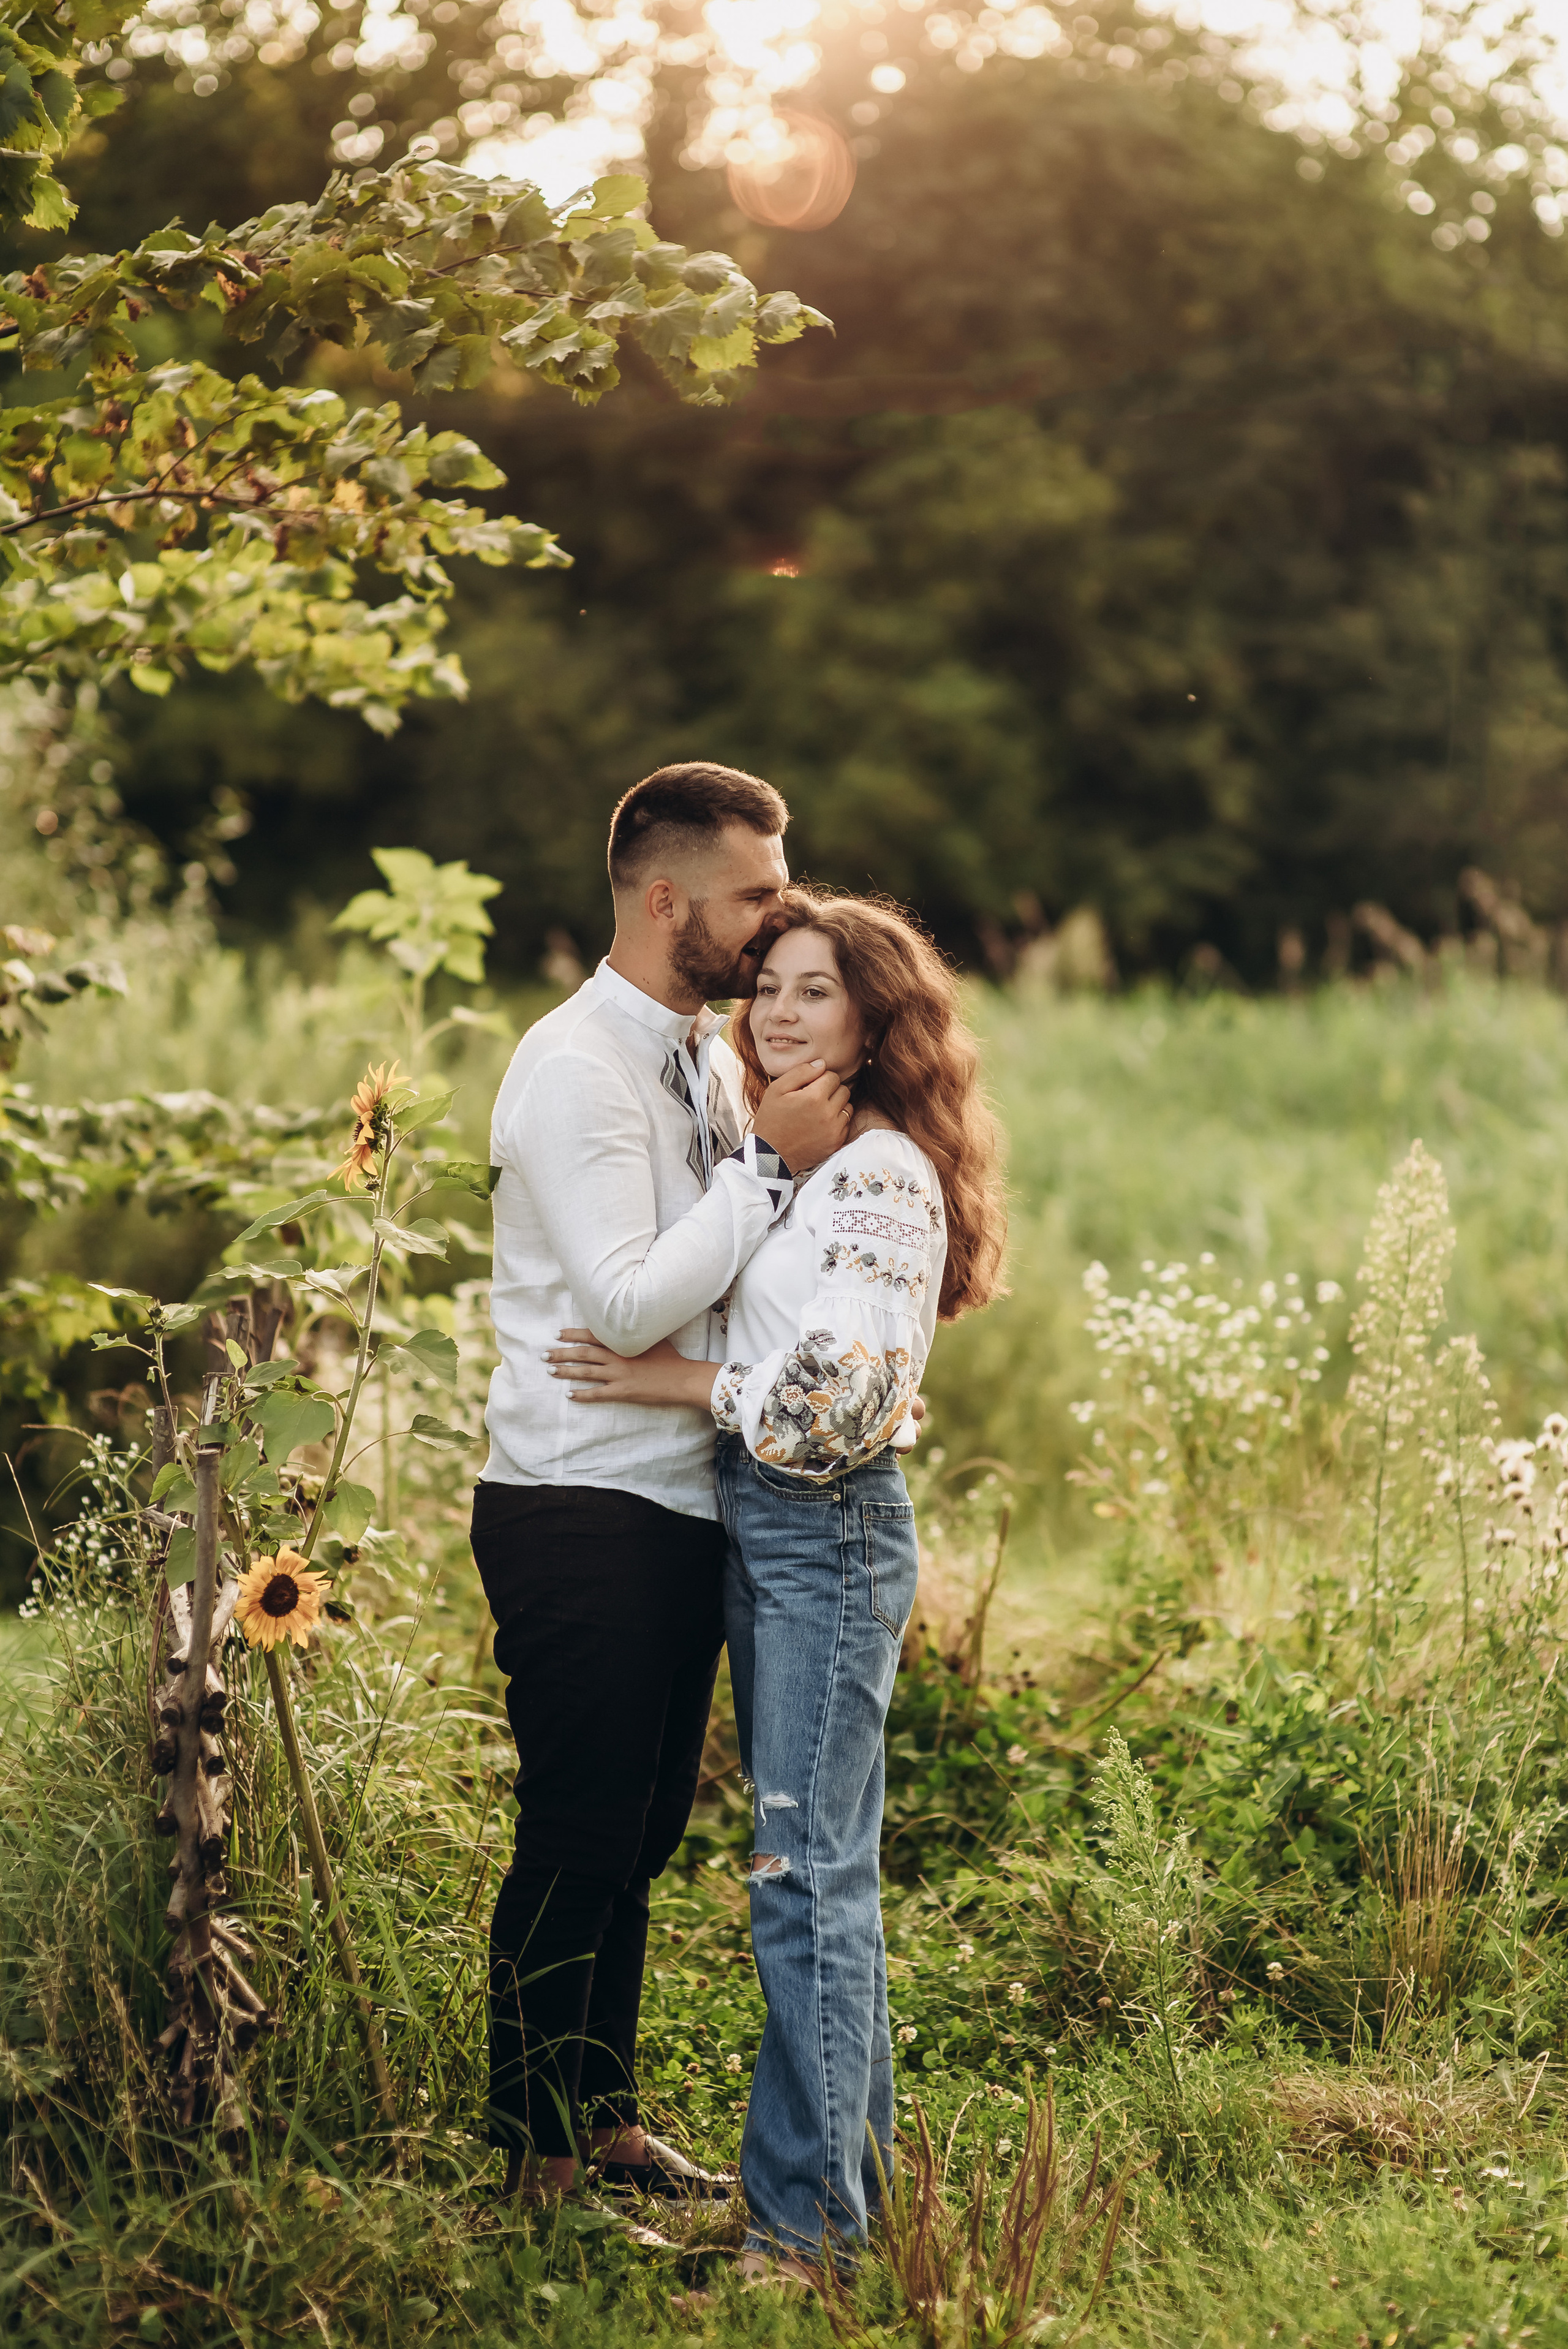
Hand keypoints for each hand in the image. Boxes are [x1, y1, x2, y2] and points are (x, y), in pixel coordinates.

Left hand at [544, 1330, 717, 1408]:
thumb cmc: (670, 1357)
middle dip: (561, 1353)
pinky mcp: (622, 1391)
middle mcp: (617, 1357)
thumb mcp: (652, 1338)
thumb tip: (624, 1325)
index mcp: (623, 1342)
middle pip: (583, 1353)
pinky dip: (582, 1394)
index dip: (573, 1335)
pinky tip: (569, 1395)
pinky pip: (597, 1394)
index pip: (592, 1335)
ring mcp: (618, 1375)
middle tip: (544, 1355)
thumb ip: (634, 1333)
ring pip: (586, 1372)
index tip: (558, 1334)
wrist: (682, 1378)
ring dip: (566, 1371)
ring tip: (550, 1371)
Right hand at [752, 1055, 852, 1171]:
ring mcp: (834, 1130)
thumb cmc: (771, 1119)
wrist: (770, 1154)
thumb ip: (800, 1072)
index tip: (809, 1087)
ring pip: (848, 1106)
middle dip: (831, 1091)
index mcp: (814, 1097)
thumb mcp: (776, 1090)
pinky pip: (846, 1124)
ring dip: (836, 1105)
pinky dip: (837, 1121)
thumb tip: (821, 1064)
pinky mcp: (836, 1142)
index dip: (820, 1079)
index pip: (832, 1076)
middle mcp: (828, 1113)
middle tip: (814, 1099)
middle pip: (843, 1090)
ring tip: (818, 1111)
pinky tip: (821, 1124)